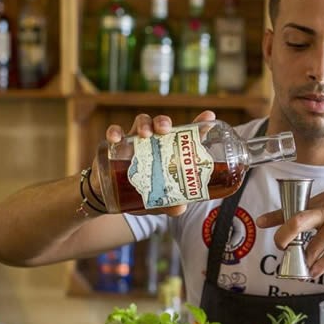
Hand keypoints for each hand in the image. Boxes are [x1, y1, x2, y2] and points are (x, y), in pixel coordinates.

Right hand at [91, 110, 215, 216]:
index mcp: (170, 151)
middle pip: (161, 124)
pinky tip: (117, 138)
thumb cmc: (145, 193)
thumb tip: (180, 208)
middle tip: (165, 129)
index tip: (209, 116)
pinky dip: (115, 132)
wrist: (115, 198)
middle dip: (163, 122)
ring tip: (145, 133)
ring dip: (144, 124)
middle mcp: (155, 142)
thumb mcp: (160, 201)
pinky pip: (115, 133)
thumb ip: (171, 204)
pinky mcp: (117, 146)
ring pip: (141, 122)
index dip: (199, 123)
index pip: (187, 135)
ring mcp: (136, 141)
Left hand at [256, 172, 323, 276]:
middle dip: (284, 237)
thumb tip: (314, 222)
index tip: (260, 221)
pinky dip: (322, 265)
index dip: (275, 215)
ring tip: (299, 267)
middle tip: (280, 248)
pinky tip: (314, 272)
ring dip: (304, 258)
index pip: (294, 207)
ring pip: (314, 245)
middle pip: (297, 222)